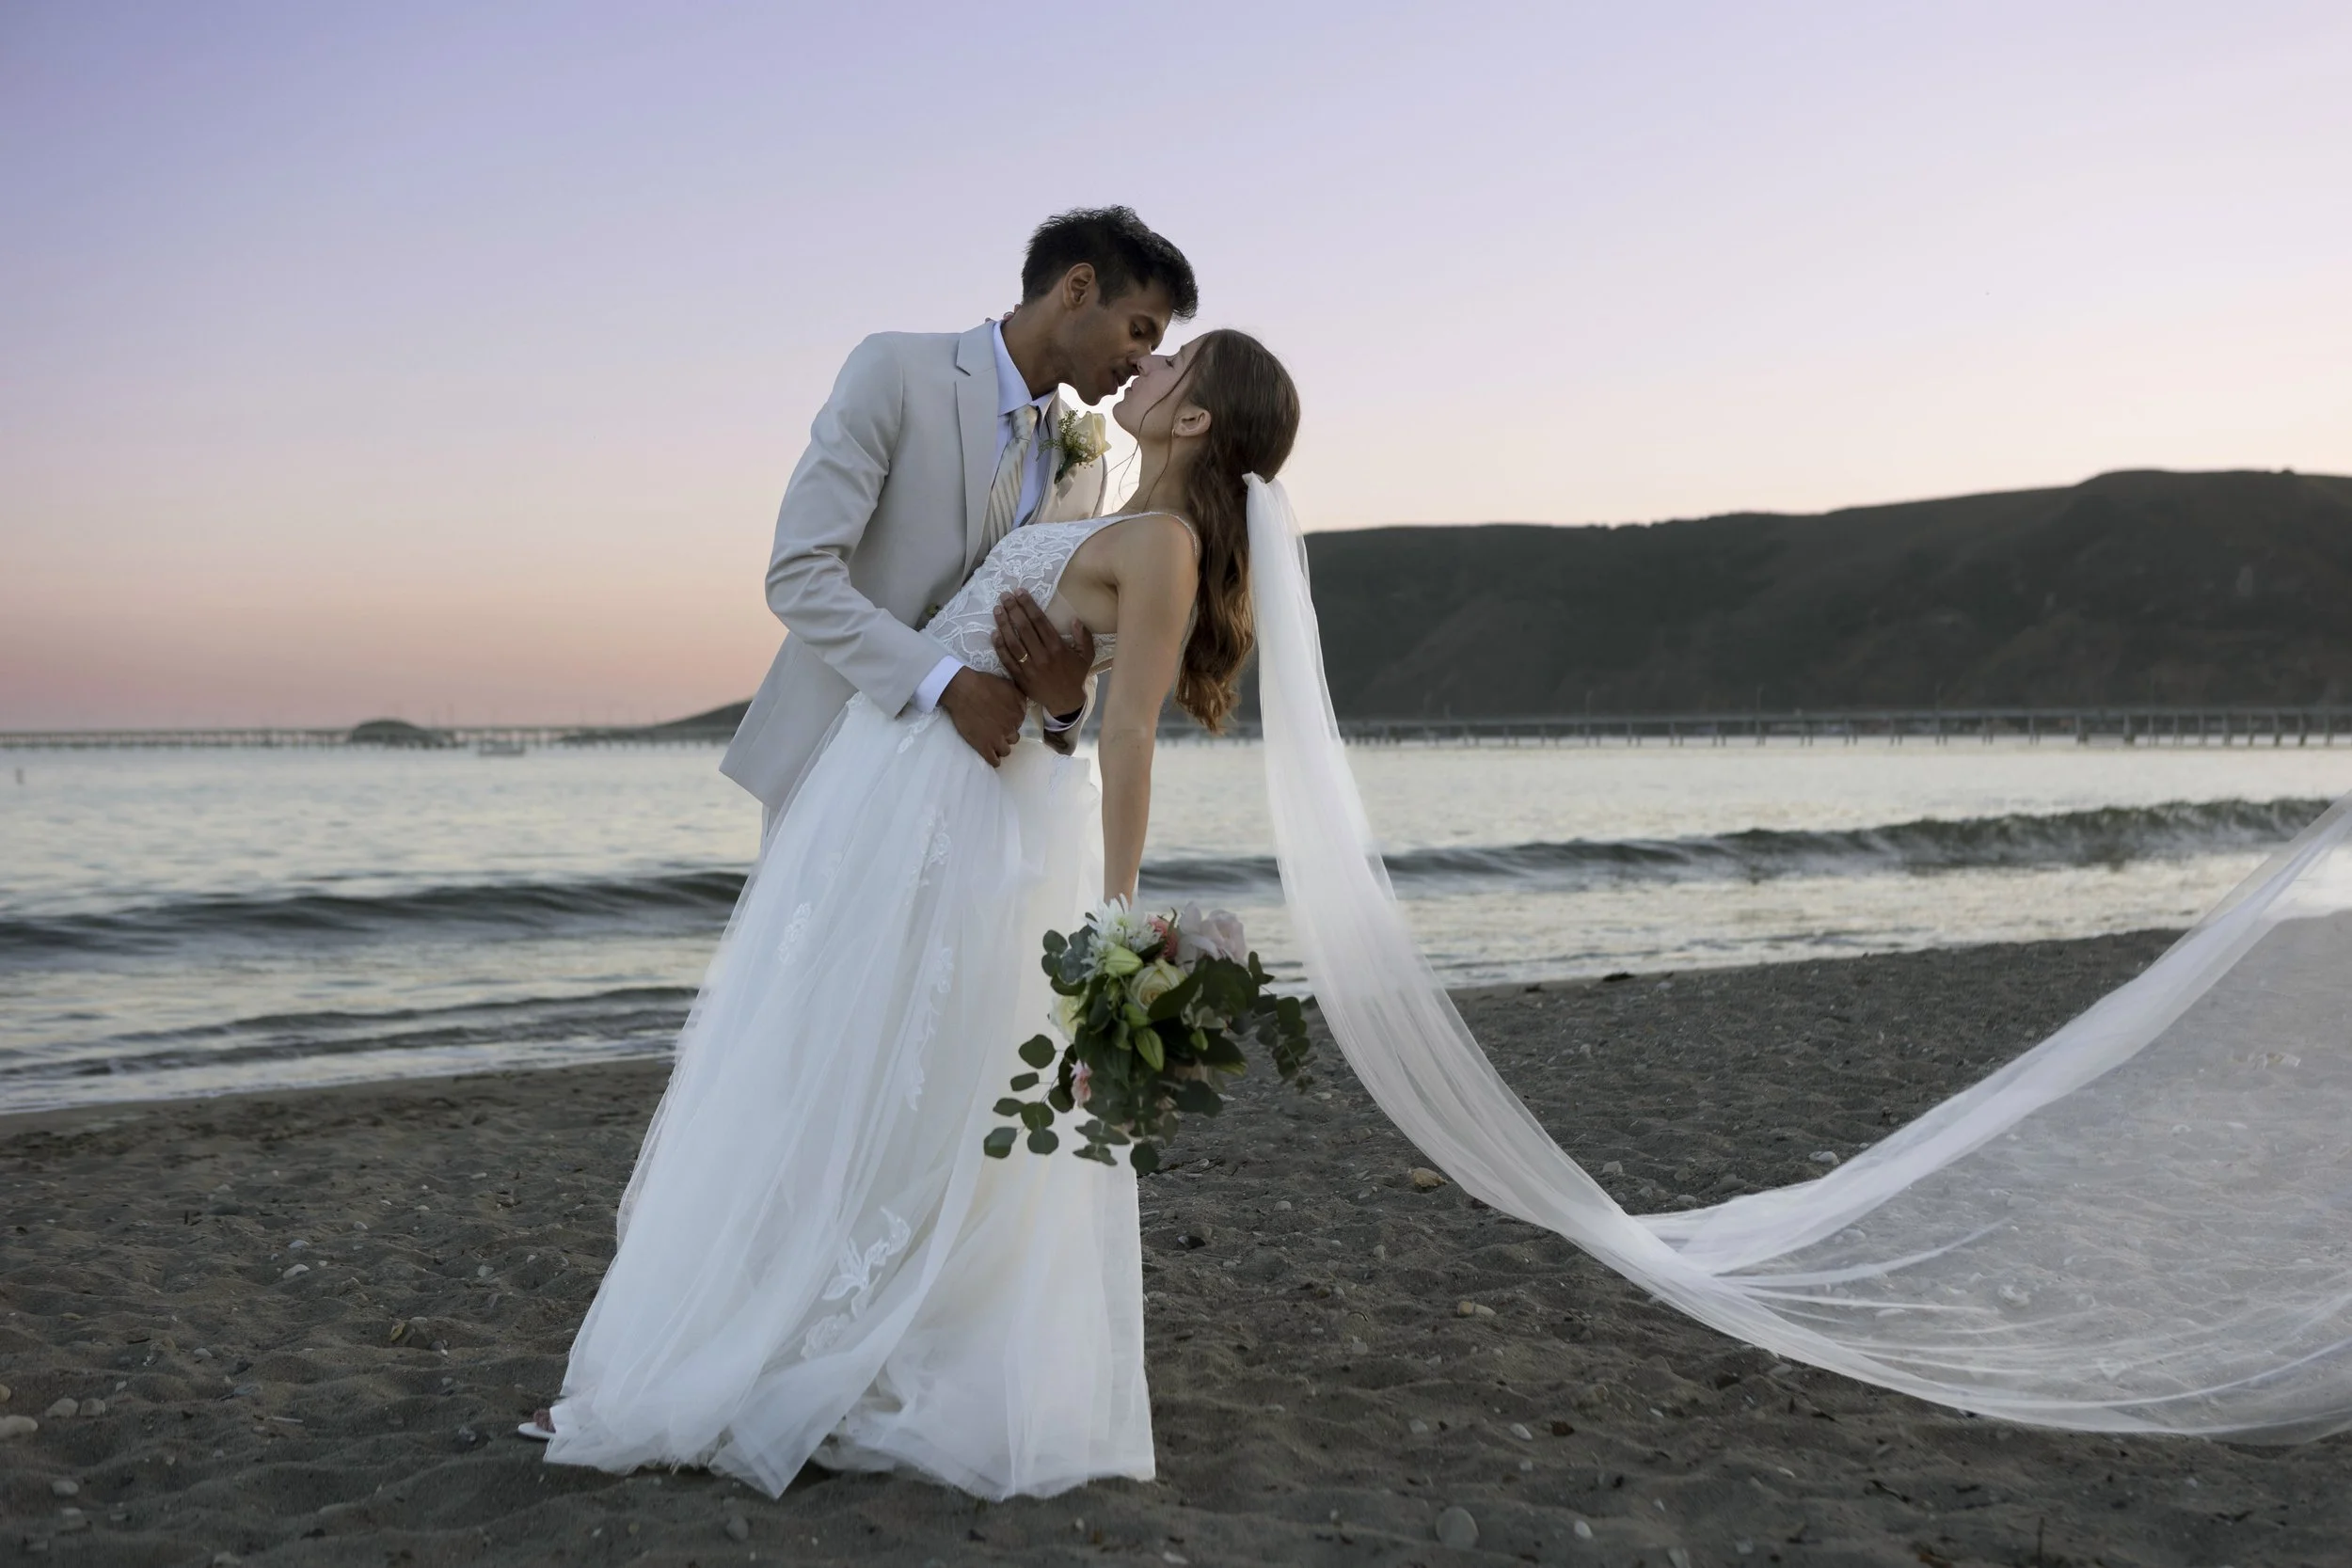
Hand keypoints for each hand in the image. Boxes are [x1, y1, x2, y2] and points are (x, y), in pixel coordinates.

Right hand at [937, 667, 1024, 766]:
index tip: (1002, 719)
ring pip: (1006, 751)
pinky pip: (994, 761)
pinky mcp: (984, 747)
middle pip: (1014, 738)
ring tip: (992, 743)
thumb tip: (1023, 706)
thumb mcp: (1008, 685)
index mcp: (1018, 714)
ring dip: (1001, 747)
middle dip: (1006, 735)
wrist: (963, 690)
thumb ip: (1019, 698)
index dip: (1010, 722)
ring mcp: (998, 739)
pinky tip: (991, 756)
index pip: (1019, 723)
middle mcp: (1011, 728)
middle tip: (995, 730)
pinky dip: (994, 760)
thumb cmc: (984, 683)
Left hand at [992, 590, 1094, 720]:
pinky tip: (994, 634)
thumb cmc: (1075, 675)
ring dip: (1004, 625)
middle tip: (1004, 596)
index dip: (1028, 605)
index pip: (1040, 622)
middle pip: (1024, 629)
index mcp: (1057, 648)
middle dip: (1013, 610)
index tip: (1019, 592)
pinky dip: (999, 647)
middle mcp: (1042, 656)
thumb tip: (1075, 619)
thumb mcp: (1086, 656)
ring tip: (997, 610)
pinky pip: (1007, 660)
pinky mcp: (1020, 677)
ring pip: (1013, 643)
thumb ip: (1083, 637)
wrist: (1065, 702)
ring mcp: (1029, 668)